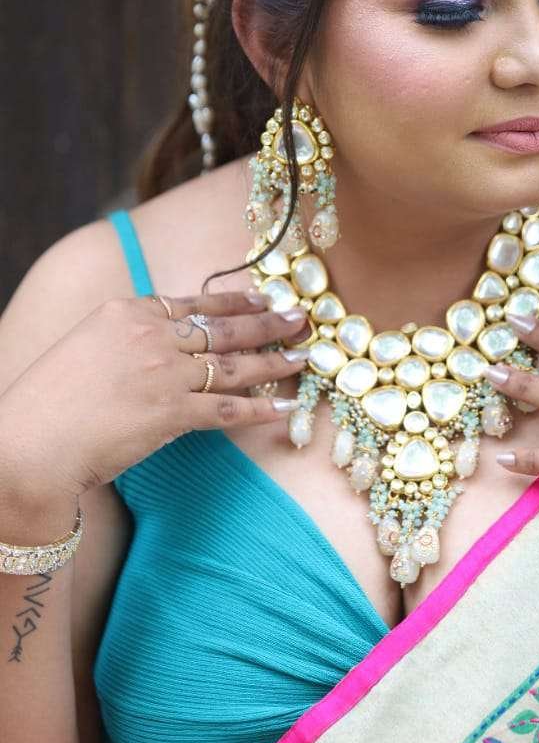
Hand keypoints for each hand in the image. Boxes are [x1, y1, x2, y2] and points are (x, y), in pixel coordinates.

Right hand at [0, 292, 310, 506]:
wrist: (31, 441)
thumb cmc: (48, 402)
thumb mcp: (85, 347)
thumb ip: (125, 340)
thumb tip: (158, 348)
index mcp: (127, 312)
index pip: (193, 304)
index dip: (233, 303)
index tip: (262, 300)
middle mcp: (152, 335)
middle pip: (223, 327)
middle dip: (268, 323)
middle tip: (301, 319)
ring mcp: (165, 372)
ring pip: (234, 364)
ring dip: (274, 360)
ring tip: (303, 356)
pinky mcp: (173, 412)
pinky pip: (228, 408)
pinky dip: (260, 408)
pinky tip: (284, 407)